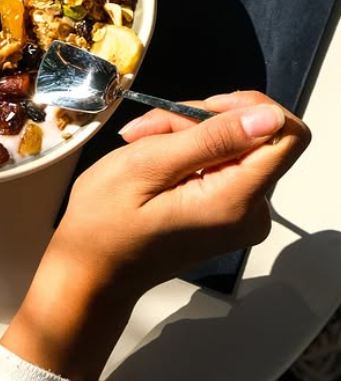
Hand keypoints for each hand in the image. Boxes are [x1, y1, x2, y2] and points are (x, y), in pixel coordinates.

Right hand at [1, 91, 310, 380]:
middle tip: (147, 130)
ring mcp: (241, 216)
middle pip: (254, 136)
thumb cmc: (105, 222)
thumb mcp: (147, 166)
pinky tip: (154, 160)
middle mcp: (251, 211)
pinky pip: (223, 165)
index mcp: (235, 200)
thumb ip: (211, 139)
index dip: (250, 107)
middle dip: (200, 120)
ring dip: (187, 134)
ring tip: (141, 144)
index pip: (287, 135)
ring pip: (234, 145)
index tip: (201, 109)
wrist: (92, 272)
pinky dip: (188, 152)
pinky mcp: (228, 215)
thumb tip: (270, 117)